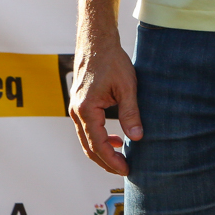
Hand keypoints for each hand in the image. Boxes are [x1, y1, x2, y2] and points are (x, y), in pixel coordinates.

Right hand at [69, 30, 140, 174]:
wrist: (96, 43)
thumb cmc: (112, 61)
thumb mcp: (127, 87)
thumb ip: (131, 113)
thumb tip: (137, 137)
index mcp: (86, 110)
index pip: (98, 144)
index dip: (112, 160)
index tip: (126, 169)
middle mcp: (77, 112)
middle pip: (89, 147)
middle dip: (106, 162)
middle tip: (124, 170)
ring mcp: (76, 109)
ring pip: (86, 140)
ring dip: (102, 151)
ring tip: (121, 159)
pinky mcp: (80, 105)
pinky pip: (87, 129)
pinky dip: (100, 139)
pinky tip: (116, 140)